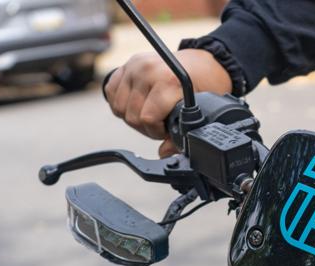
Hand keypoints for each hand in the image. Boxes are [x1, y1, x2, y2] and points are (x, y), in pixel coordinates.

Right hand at [103, 49, 232, 155]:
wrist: (199, 63)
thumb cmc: (202, 85)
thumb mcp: (199, 109)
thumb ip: (183, 133)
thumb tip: (165, 152)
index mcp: (168, 80)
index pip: (147, 118)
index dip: (156, 132)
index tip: (166, 131)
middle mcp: (147, 70)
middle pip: (131, 116)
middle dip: (145, 127)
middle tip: (159, 125)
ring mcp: (133, 66)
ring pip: (118, 107)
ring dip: (132, 117)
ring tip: (150, 115)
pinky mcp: (124, 66)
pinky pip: (111, 93)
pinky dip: (121, 104)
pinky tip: (137, 105)